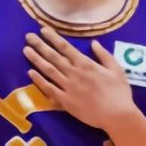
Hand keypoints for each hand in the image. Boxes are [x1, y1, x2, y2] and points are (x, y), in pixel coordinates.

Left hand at [23, 27, 137, 129]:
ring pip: (48, 70)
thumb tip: (93, 43)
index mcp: (86, 64)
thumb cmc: (119, 92)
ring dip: (36, 59)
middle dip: (40, 45)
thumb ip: (104, 55)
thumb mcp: (116, 69)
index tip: (43, 30)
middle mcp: (74, 73)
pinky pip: (49, 89)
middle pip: (53, 56)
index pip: (66, 47)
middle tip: (28, 36)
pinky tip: (30, 73)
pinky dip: (39, 80)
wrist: (117, 115)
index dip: (53, 37)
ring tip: (26, 50)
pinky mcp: (65, 101)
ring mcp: (68, 87)